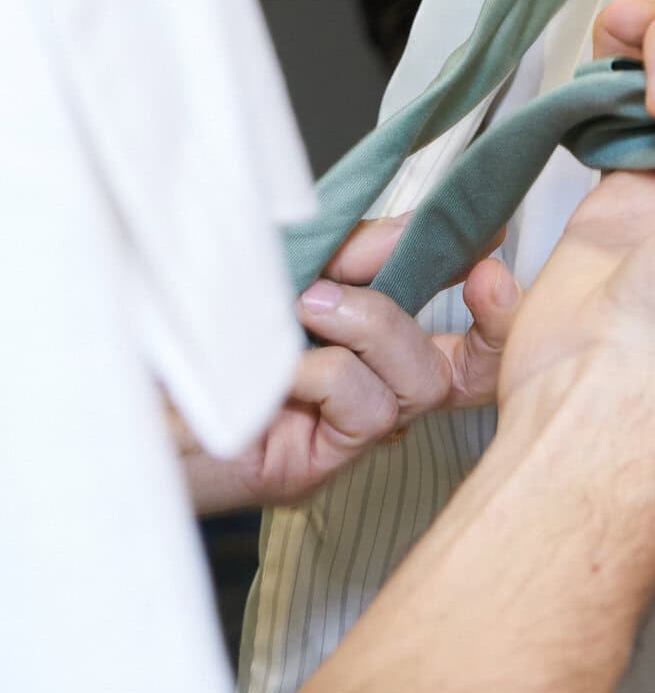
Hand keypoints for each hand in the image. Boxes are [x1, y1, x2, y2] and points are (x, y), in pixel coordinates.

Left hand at [178, 240, 519, 514]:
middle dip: (490, 324)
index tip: (496, 241)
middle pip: (468, 373)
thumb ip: (359, 250)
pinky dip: (325, 370)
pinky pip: (362, 404)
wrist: (118, 386)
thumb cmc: (191, 327)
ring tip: (307, 308)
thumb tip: (426, 227)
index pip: (462, 336)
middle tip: (481, 276)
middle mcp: (365, 393)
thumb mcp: (291, 265)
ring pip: (417, 381)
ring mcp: (343, 435)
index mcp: (365, 345)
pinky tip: (283, 370)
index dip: (499, 300)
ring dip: (370, 325)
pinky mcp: (316, 466)